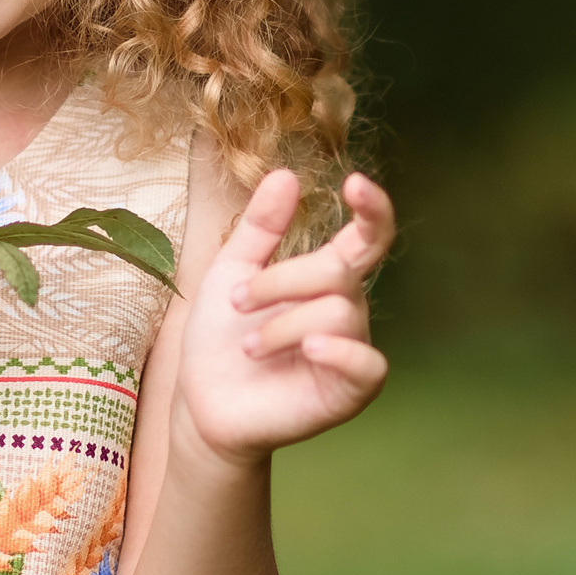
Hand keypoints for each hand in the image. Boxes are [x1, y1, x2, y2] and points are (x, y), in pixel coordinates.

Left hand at [175, 169, 390, 467]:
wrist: (202, 400)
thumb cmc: (220, 336)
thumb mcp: (230, 270)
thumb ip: (261, 227)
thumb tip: (286, 174)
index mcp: (324, 278)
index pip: (368, 237)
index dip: (372, 209)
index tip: (354, 183)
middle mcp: (347, 309)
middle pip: (336, 273)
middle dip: (280, 281)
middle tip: (238, 302)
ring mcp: (351, 350)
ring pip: (339, 312)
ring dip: (282, 324)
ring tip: (250, 346)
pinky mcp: (350, 391)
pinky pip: (368, 364)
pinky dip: (338, 351)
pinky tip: (307, 350)